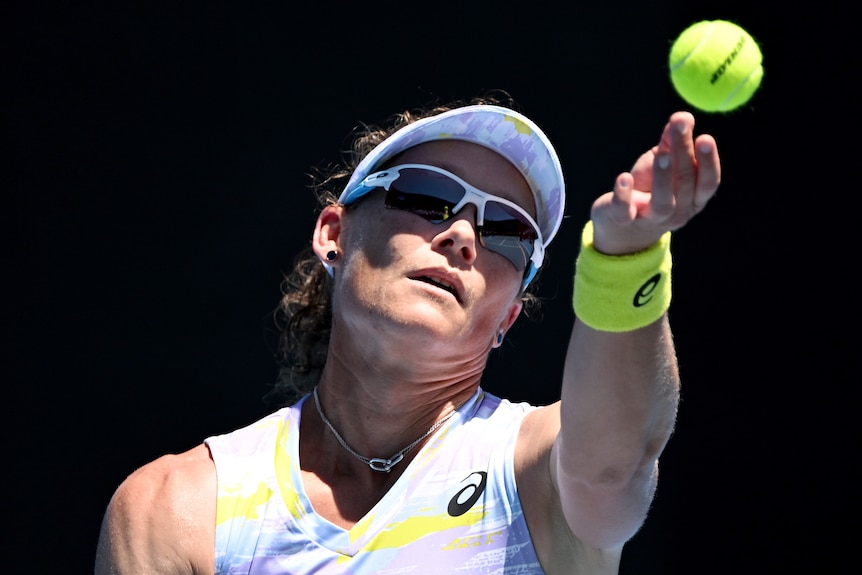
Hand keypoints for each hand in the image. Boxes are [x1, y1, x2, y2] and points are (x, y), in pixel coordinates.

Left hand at [590, 111, 720, 254]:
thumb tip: (683, 117)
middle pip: (685, 184)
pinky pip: (625, 210)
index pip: (707, 182)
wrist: (622, 230)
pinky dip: (624, 194)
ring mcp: (651, 219)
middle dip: (683, 153)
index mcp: (694, 199)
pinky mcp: (623, 220)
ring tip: (661, 153)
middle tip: (680, 125)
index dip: (708, 162)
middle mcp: (678, 212)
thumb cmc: (649, 190)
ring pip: (663, 201)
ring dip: (663, 176)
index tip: (705, 137)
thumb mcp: (661, 165)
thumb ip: (670, 144)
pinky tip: (623, 177)